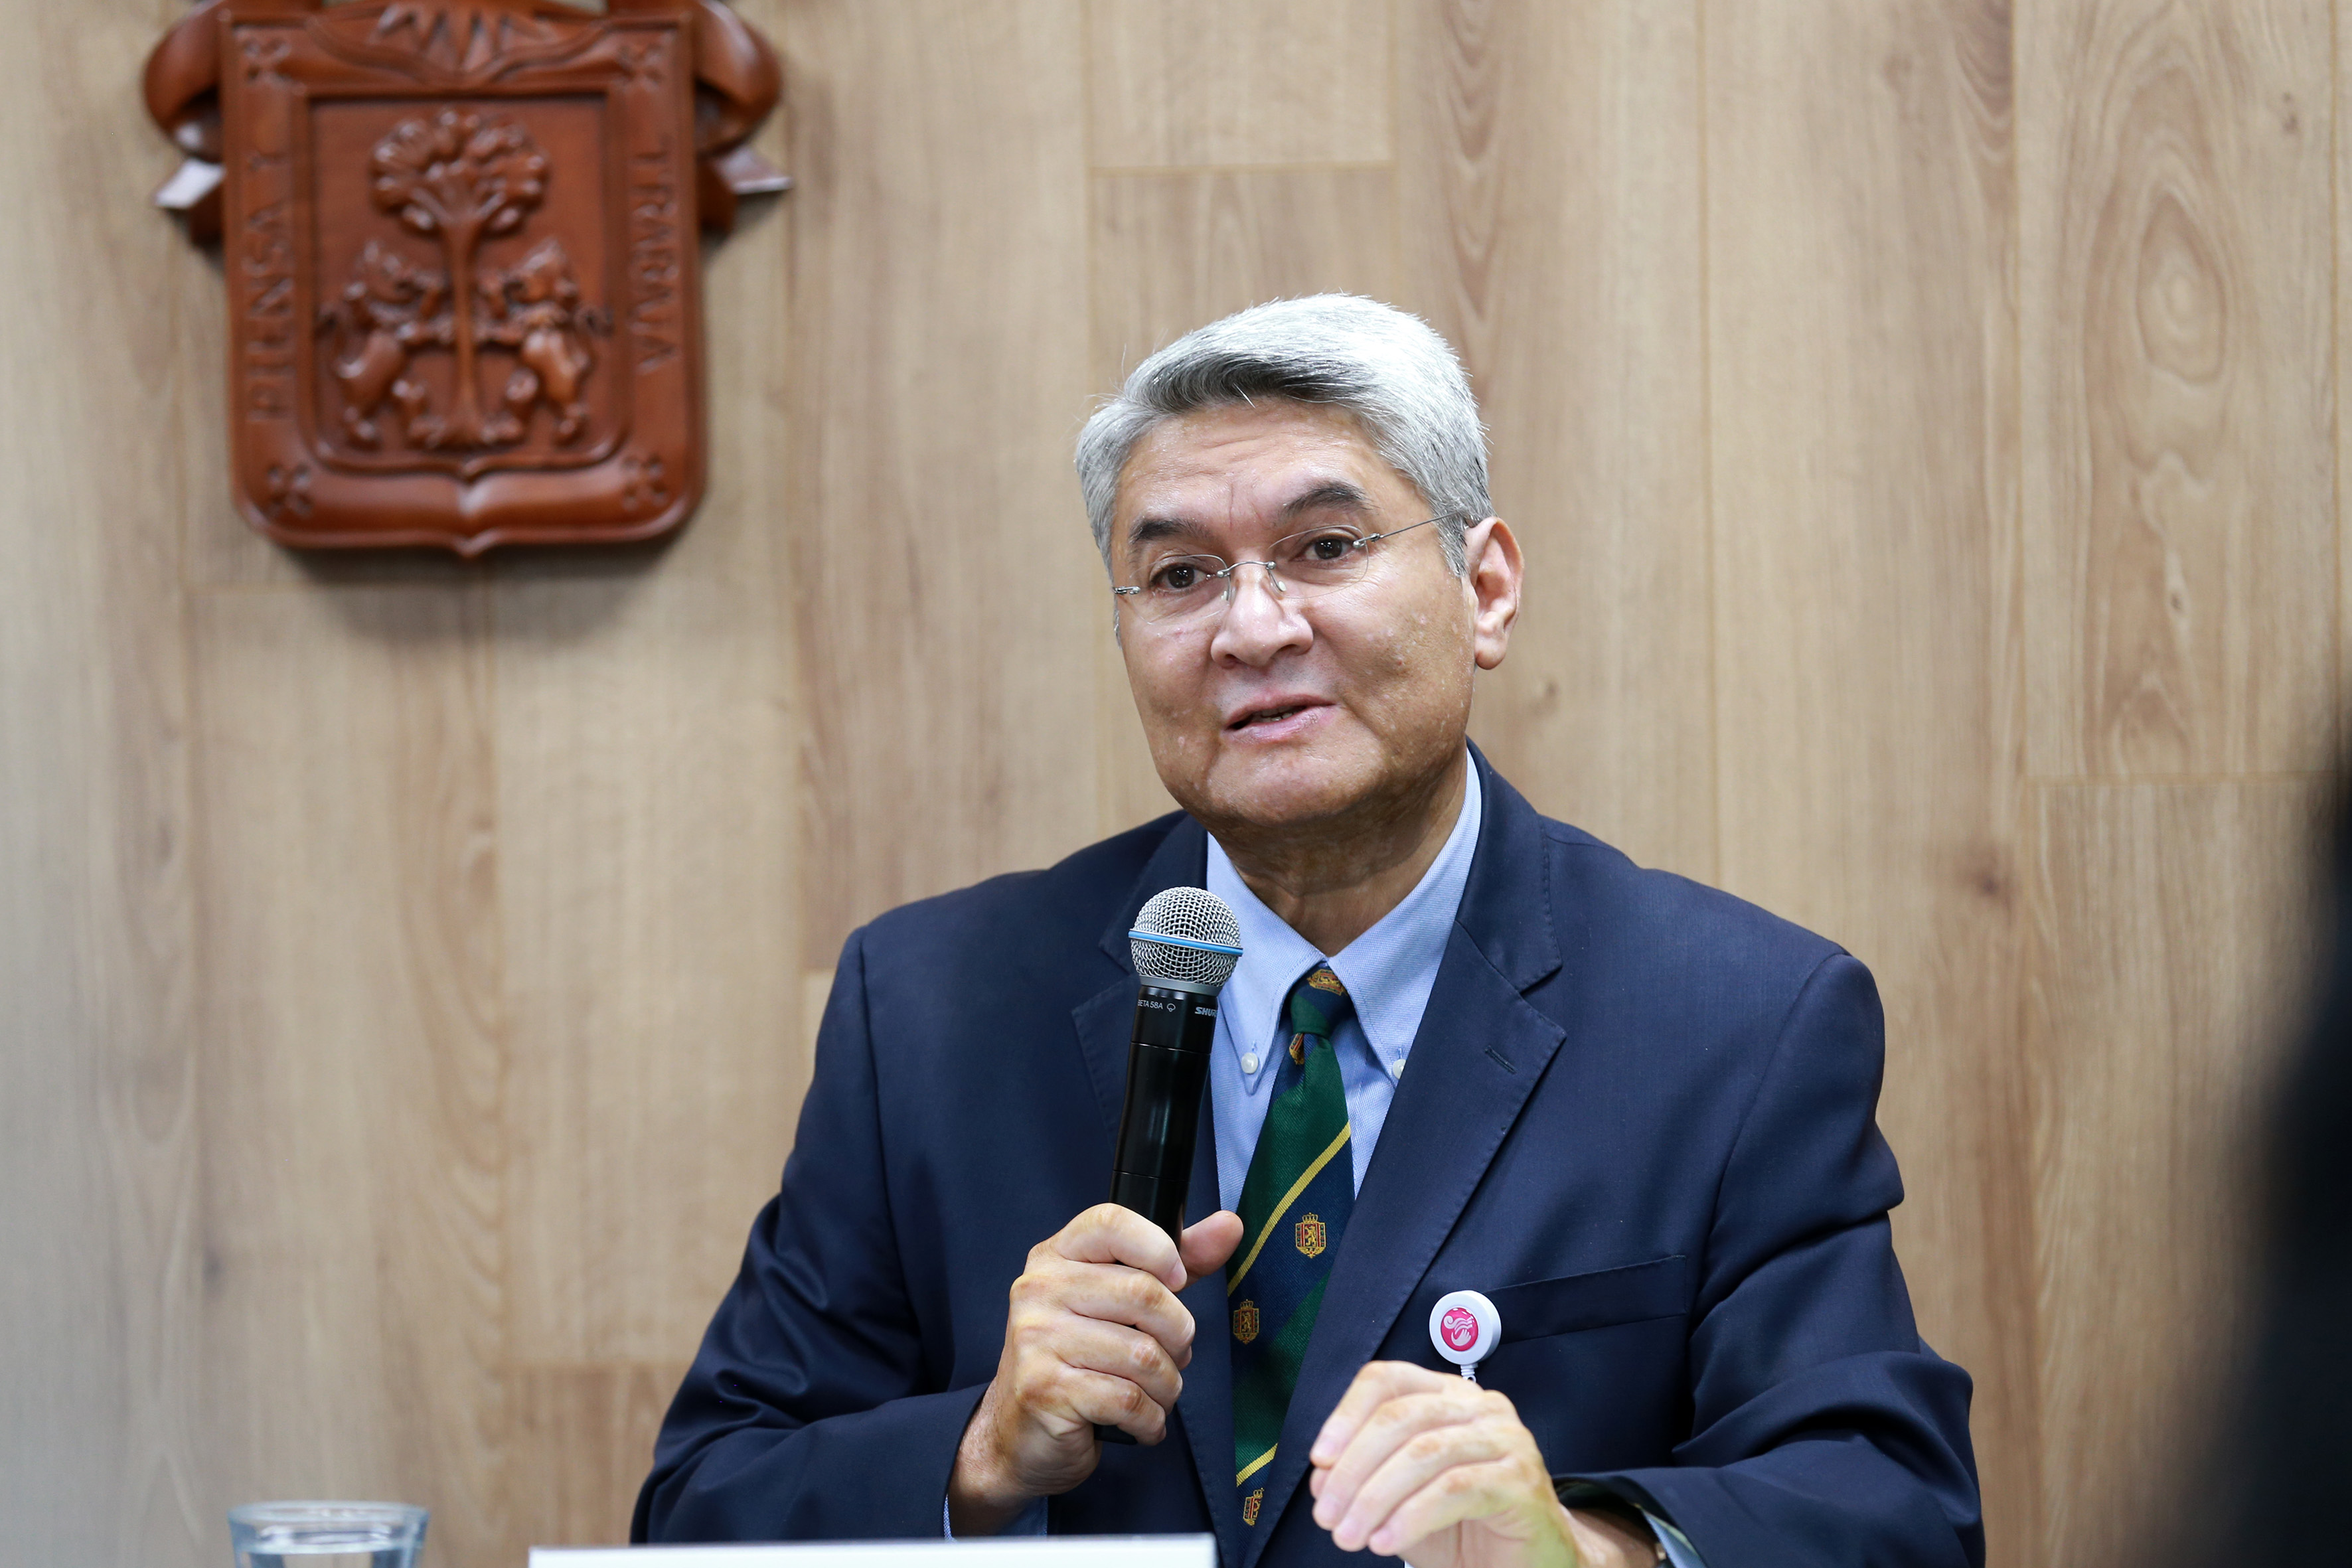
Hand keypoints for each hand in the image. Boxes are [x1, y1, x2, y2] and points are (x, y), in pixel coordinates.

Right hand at [948, 1204, 1243, 1534]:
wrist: (1018, 1435)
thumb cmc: (1080, 1359)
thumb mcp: (1120, 1302)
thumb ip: (1174, 1262)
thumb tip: (1230, 1225)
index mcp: (1056, 1256)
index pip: (1111, 1222)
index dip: (1159, 1247)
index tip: (1177, 1279)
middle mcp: (1038, 1289)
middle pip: (1143, 1294)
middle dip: (1179, 1335)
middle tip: (1174, 1355)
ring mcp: (1037, 1340)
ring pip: (1143, 1355)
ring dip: (1168, 1385)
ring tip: (1157, 1393)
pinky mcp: (1044, 1390)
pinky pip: (1128, 1400)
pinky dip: (1151, 1419)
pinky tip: (1143, 1422)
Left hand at [1308, 1362, 1658, 1567]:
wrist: (1528, 1563)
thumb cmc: (1465, 1525)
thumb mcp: (1402, 1498)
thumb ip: (1365, 1477)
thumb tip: (1322, 1476)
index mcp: (1447, 1396)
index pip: (1387, 1380)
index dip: (1346, 1415)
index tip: (1319, 1460)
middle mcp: (1480, 1406)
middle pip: (1400, 1416)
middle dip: (1353, 1468)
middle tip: (1326, 1514)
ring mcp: (1506, 1439)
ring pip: (1424, 1453)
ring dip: (1375, 1497)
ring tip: (1349, 1535)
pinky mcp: (1521, 1480)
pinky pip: (1455, 1488)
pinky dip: (1412, 1516)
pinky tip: (1387, 1541)